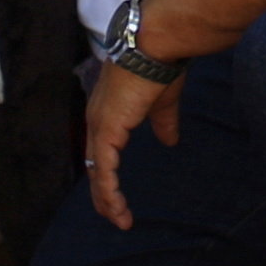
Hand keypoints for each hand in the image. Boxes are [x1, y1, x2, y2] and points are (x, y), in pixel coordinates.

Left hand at [82, 53, 181, 231]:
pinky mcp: (106, 131)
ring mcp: (99, 126)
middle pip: (95, 164)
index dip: (107, 173)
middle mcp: (97, 119)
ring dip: (106, 200)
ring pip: (96, 172)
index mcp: (108, 111)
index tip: (117, 194)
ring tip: (120, 220)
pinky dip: (109, 193)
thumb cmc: (159, 66)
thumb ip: (163, 124)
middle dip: (103, 193)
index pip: (101, 149)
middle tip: (115, 215)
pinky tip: (118, 210)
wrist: (155, 45)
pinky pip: (103, 171)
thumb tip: (170, 141)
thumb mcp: (162, 102)